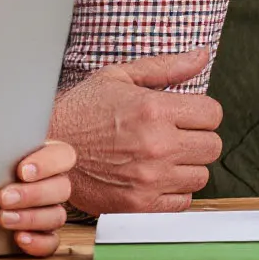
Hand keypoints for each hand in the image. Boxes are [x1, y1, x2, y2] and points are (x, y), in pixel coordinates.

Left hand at [0, 140, 76, 256]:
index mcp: (48, 157)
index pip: (63, 156)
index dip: (47, 164)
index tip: (22, 171)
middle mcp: (54, 183)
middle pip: (62, 188)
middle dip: (31, 194)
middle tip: (3, 197)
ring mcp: (52, 209)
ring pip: (57, 216)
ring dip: (30, 218)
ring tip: (3, 218)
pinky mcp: (44, 233)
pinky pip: (51, 242)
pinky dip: (38, 242)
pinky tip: (19, 238)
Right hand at [50, 49, 221, 216]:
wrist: (45, 149)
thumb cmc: (80, 111)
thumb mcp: (118, 77)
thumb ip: (166, 66)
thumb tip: (202, 55)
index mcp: (153, 109)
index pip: (213, 114)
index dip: (201, 113)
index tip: (186, 116)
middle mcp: (156, 145)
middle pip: (212, 146)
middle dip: (197, 138)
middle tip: (174, 135)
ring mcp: (150, 178)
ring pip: (200, 175)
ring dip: (186, 166)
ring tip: (161, 157)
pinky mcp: (140, 205)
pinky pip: (182, 201)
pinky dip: (173, 191)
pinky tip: (153, 177)